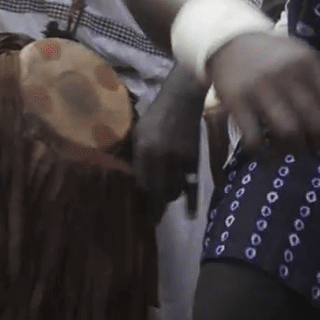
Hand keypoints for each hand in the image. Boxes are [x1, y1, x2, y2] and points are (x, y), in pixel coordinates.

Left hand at [134, 77, 203, 220]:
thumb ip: (133, 153)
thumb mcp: (138, 130)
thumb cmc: (155, 114)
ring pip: (174, 191)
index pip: (141, 183)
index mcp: (143, 148)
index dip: (140, 197)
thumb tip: (126, 174)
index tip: (137, 208)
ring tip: (165, 203)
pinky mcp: (193, 159)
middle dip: (154, 207)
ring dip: (169, 199)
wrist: (181, 100)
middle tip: (152, 219)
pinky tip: (190, 215)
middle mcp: (161, 156)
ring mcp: (179, 159)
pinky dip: (191, 202)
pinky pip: (192, 185)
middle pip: (157, 191)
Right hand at [208, 32, 319, 167]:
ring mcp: (261, 89)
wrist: (227, 39)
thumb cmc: (274, 56)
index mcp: (310, 65)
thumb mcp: (303, 60)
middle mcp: (288, 76)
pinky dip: (263, 151)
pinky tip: (264, 148)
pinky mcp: (236, 101)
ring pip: (290, 135)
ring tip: (295, 148)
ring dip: (297, 150)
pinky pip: (255, 139)